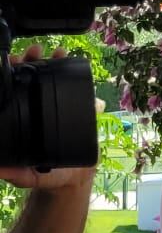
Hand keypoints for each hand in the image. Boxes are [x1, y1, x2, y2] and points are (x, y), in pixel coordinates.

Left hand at [0, 51, 97, 190]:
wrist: (75, 180)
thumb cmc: (46, 177)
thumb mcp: (26, 176)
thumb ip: (14, 172)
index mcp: (22, 119)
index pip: (12, 91)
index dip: (11, 74)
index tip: (11, 62)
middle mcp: (38, 110)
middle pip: (31, 79)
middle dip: (31, 61)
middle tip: (34, 52)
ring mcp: (59, 110)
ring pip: (54, 80)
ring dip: (54, 63)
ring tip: (57, 52)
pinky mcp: (80, 113)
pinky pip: (79, 92)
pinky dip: (78, 77)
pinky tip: (75, 64)